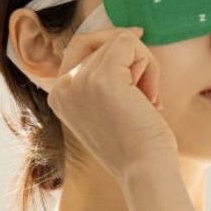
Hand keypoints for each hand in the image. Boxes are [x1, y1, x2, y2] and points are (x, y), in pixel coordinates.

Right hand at [46, 25, 179, 184]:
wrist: (145, 172)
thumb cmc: (137, 147)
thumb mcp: (109, 109)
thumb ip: (103, 80)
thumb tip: (128, 38)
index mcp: (59, 96)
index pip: (79, 47)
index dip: (108, 43)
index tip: (137, 47)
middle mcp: (63, 86)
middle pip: (97, 40)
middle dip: (131, 57)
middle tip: (148, 93)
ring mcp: (80, 80)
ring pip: (119, 41)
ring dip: (145, 66)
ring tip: (149, 101)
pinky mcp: (102, 77)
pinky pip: (129, 43)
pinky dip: (150, 66)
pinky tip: (151, 98)